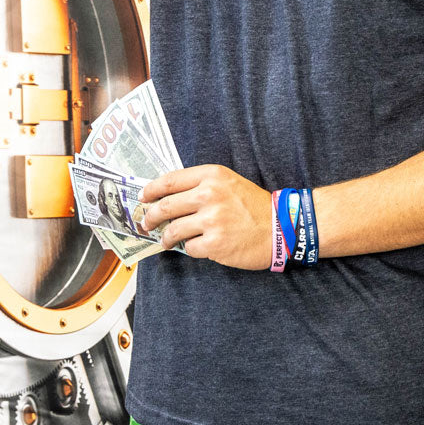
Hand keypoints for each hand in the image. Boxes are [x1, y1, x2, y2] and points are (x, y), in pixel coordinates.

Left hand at [138, 165, 270, 269]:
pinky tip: (199, 246)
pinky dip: (190, 248)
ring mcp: (212, 220)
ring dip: (166, 237)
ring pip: (173, 230)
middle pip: (165, 206)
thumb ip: (201, 184)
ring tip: (167, 240)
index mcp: (212, 175)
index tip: (143, 197)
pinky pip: (189, 248)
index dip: (151, 190)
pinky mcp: (215, 243)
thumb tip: (167, 197)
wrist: (280, 227)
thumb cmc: (253, 205)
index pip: (170, 181)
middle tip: (146, 223)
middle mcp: (210, 195)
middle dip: (150, 217)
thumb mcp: (228, 182)